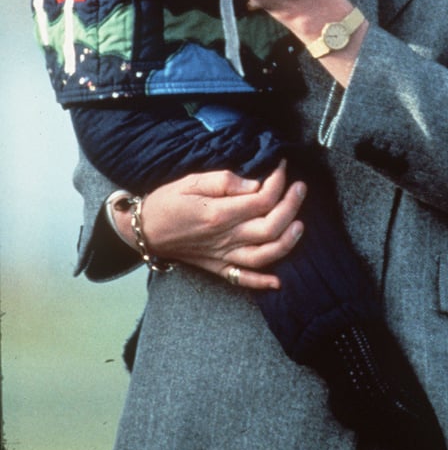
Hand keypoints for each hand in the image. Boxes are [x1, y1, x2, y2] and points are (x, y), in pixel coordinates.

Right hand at [115, 163, 306, 289]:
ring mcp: (222, 255)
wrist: (144, 230)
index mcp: (219, 213)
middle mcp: (224, 237)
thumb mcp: (191, 180)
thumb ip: (224, 180)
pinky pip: (243, 279)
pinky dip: (262, 282)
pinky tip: (278, 280)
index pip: (262, 200)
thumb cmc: (167, 201)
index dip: (278, 182)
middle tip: (300, 187)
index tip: (282, 166)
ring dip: (288, 241)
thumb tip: (254, 183)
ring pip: (265, 255)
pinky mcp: (217, 267)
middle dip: (292, 206)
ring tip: (300, 223)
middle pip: (270, 227)